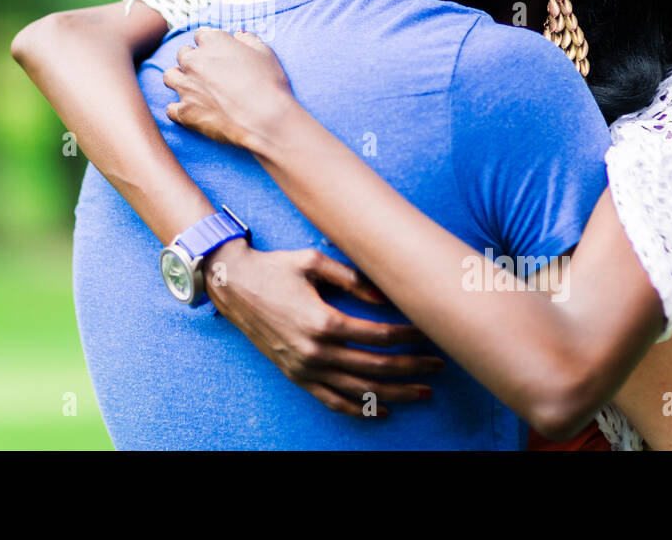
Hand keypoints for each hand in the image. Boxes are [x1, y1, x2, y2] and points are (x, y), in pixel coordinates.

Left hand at [164, 28, 293, 149]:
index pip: (202, 35)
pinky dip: (178, 109)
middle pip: (183, 54)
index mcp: (213, 42)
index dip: (210, 44)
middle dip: (193, 59)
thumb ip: (248, 39)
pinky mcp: (185, 112)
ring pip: (170, 76)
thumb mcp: (264, 52)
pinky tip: (190, 111)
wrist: (264, 118)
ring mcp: (186, 86)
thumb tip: (238, 35)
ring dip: (178, 78)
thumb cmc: (268, 83)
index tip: (218, 52)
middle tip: (206, 71)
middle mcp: (194, 61)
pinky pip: (170, 108)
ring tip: (190, 86)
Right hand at [202, 239, 442, 417]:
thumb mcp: (314, 261)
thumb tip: (386, 296)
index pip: (379, 335)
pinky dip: (359, 410)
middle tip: (438, 365)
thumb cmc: (275, 268)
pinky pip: (331, 400)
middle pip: (375, 367)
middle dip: (411, 367)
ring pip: (359, 390)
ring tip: (423, 392)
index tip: (428, 333)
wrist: (233, 285)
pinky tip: (383, 410)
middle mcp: (314, 350)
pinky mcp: (295, 376)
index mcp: (322, 321)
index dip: (408, 336)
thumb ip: (352, 278)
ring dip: (395, 393)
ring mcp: (304, 368)